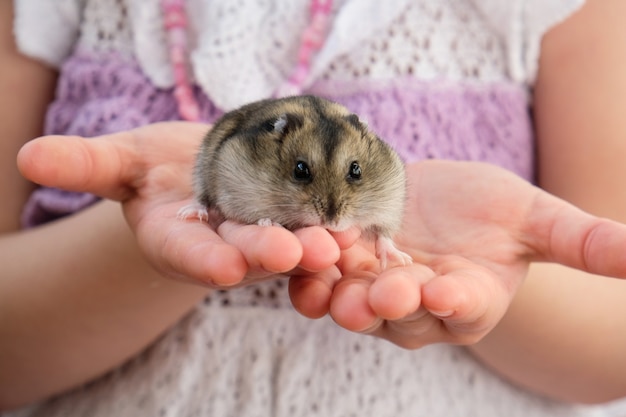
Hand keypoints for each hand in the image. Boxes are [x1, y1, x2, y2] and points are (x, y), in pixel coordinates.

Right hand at [17, 122, 354, 286]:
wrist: (206, 171)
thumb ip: (86, 164)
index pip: (187, 253)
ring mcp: (266, 236)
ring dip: (316, 244)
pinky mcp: (299, 222)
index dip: (202, 258)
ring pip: (293, 242)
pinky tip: (362, 218)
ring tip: (339, 239)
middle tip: (297, 252)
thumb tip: (26, 156)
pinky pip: (321, 223)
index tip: (222, 266)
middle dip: (270, 252)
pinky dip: (340, 222)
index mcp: (179, 241)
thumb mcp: (123, 161)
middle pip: (247, 251)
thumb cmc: (157, 168)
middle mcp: (225, 247)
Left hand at [289, 160, 625, 347]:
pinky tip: (298, 256)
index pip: (465, 308)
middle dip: (391, 304)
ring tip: (328, 282)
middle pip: (402, 314)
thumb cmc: (490, 211)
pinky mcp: (340, 268)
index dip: (457, 302)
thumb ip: (580, 242)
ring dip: (338, 294)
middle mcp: (418, 307)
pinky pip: (319, 278)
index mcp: (469, 300)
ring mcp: (373, 289)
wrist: (435, 200)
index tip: (449, 293)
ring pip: (354, 301)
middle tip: (379, 295)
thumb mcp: (534, 219)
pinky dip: (308, 272)